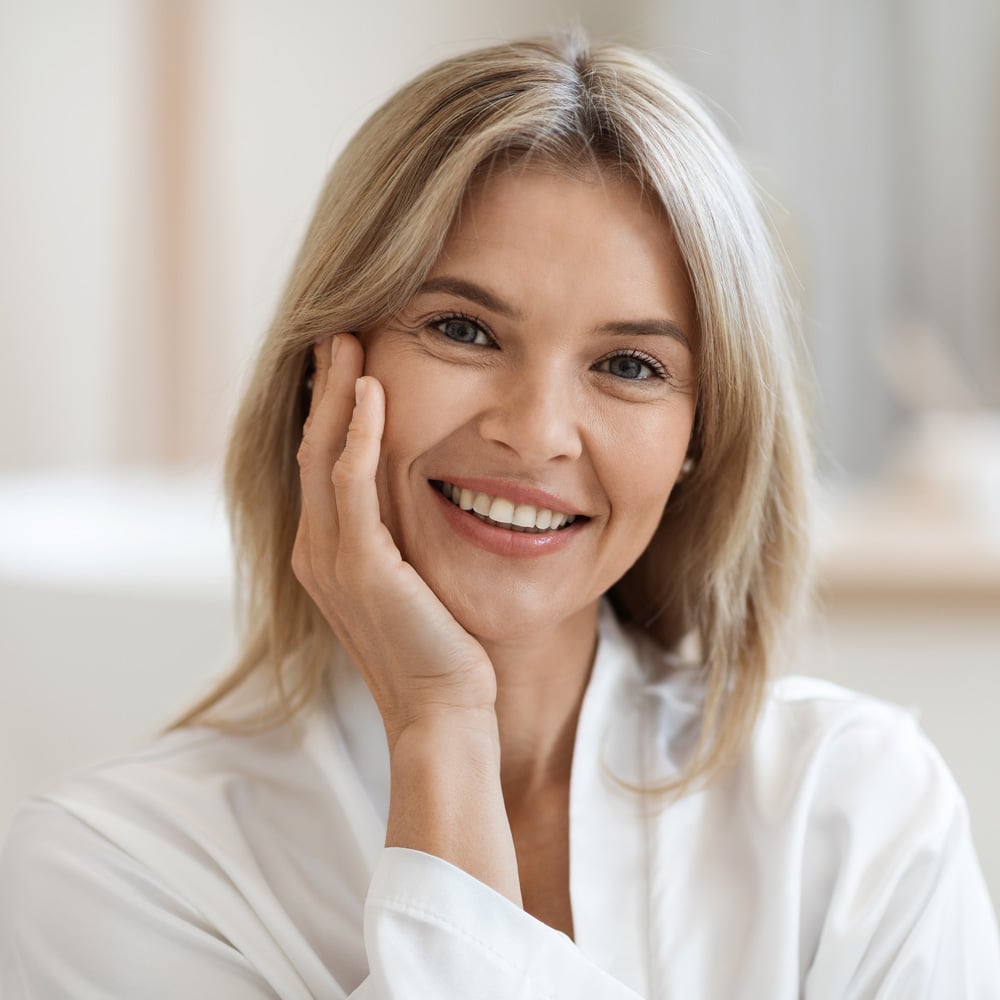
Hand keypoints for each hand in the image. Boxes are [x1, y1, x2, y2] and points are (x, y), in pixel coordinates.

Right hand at [293, 334, 497, 747]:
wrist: (443, 709)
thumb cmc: (438, 647)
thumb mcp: (411, 581)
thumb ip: (397, 536)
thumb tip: (419, 490)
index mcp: (325, 553)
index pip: (319, 464)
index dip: (328, 410)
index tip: (347, 364)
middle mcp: (316, 551)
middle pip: (311, 448)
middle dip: (323, 389)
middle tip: (338, 333)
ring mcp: (331, 560)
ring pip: (323, 456)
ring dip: (335, 395)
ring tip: (348, 341)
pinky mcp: (361, 568)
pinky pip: (352, 486)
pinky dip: (359, 435)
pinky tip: (372, 393)